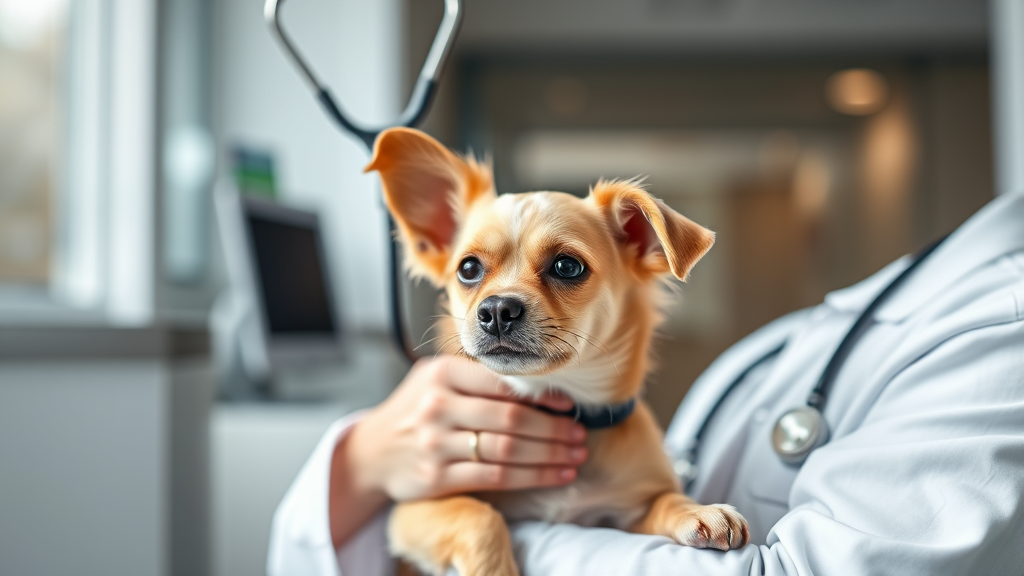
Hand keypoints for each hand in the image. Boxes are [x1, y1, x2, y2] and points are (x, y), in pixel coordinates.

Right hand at [329, 355, 586, 546]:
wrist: (372, 451)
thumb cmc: (416, 409)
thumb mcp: (436, 378)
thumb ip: (477, 377)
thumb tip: (538, 385)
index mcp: (441, 373)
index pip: (502, 382)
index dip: (542, 395)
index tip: (568, 404)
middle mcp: (437, 406)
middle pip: (511, 418)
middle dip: (553, 429)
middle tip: (579, 434)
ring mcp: (436, 444)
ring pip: (507, 450)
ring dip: (549, 454)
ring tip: (575, 455)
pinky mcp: (437, 477)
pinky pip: (496, 477)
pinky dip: (533, 477)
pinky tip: (555, 475)